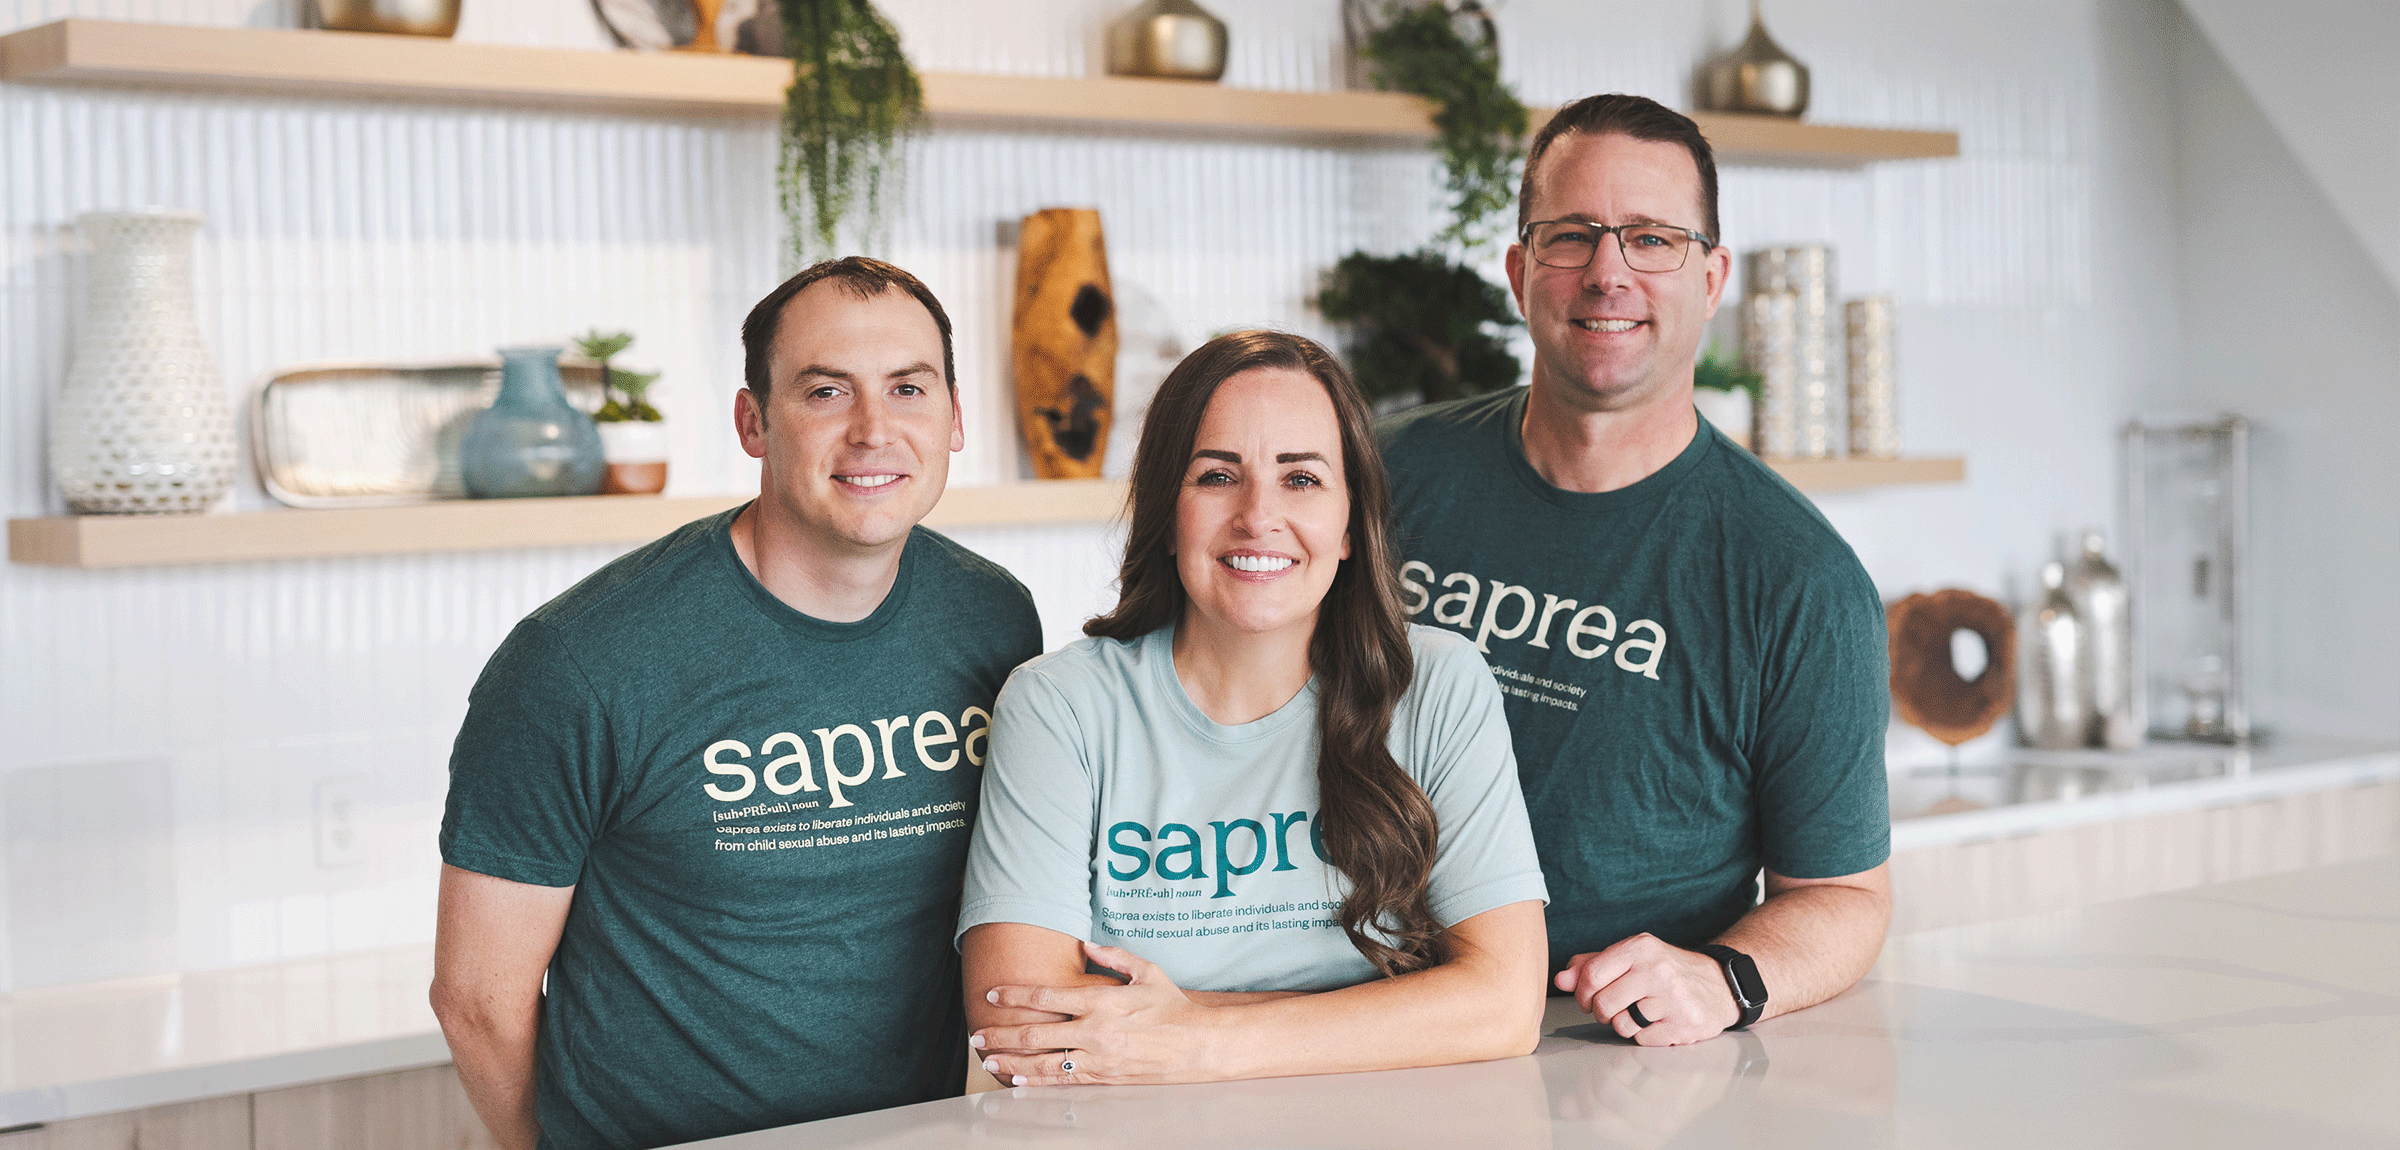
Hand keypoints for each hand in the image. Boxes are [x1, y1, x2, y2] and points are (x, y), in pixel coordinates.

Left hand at [970, 941, 1217, 1085]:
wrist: (1199, 1045)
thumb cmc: (1174, 1007)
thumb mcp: (1148, 971)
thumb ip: (1114, 957)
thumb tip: (1087, 943)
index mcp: (1101, 1001)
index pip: (1046, 997)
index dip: (1015, 996)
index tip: (994, 995)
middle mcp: (1095, 1031)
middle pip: (1035, 1033)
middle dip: (1001, 1034)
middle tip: (977, 1035)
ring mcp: (1098, 1057)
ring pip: (1044, 1061)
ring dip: (1012, 1060)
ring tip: (989, 1060)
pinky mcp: (1105, 1077)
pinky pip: (1064, 1080)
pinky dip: (1038, 1081)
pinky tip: (1019, 1080)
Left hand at [1553, 933, 1737, 1045]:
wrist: (1719, 984)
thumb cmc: (1666, 971)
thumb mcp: (1631, 957)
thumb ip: (1592, 965)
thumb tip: (1560, 980)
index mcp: (1640, 947)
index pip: (1591, 975)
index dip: (1582, 993)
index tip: (1588, 998)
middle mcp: (1657, 970)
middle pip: (1603, 1004)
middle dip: (1602, 1012)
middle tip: (1614, 1008)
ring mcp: (1672, 998)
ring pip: (1621, 1025)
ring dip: (1624, 1024)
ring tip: (1640, 1012)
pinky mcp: (1684, 1024)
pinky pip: (1643, 1039)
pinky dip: (1645, 1035)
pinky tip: (1659, 1022)